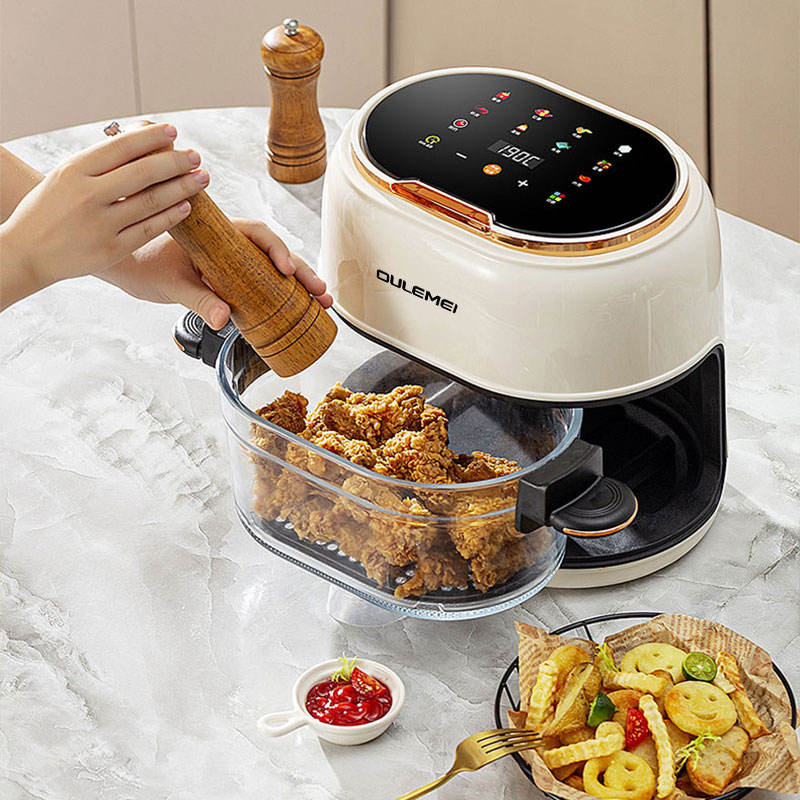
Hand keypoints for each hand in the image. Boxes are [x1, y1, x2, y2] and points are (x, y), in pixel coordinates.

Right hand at [0, 124, 206, 303]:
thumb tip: (143, 145)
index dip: (151, 137)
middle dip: (175, 162)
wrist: (28, 252)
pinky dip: (171, 216)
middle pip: (143, 173)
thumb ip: (100, 165)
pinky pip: (149, 229)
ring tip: (201, 179)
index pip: (120, 147)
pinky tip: (186, 206)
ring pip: (151, 202)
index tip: (174, 131)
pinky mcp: (111, 249)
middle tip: (196, 156)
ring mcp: (101, 225)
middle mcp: (87, 196)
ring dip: (181, 188)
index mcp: (74, 171)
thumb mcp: (66, 178)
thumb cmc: (51, 210)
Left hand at [100, 218, 332, 328]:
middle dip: (302, 272)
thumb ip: (198, 300)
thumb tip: (223, 319)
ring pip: (273, 269)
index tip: (287, 270)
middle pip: (275, 254)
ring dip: (299, 285)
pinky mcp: (231, 281)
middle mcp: (231, 245)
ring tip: (321, 303)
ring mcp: (233, 263)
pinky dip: (282, 296)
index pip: (257, 233)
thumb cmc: (144, 265)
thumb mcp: (171, 284)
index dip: (277, 249)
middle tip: (322, 293)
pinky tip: (300, 310)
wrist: (128, 267)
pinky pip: (262, 285)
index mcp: (218, 233)